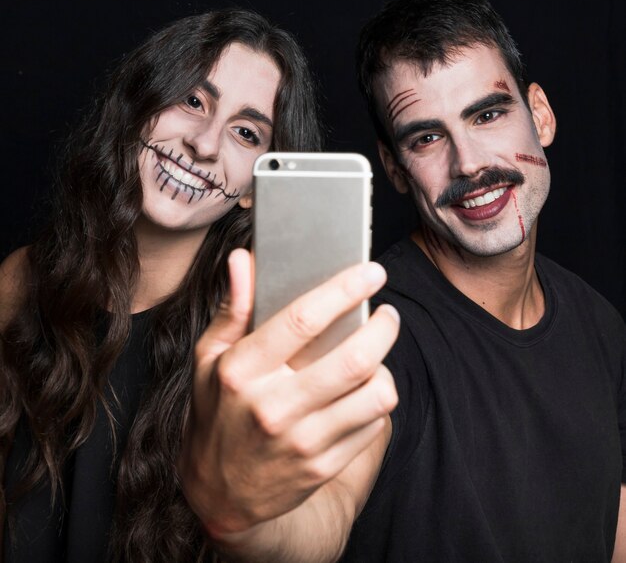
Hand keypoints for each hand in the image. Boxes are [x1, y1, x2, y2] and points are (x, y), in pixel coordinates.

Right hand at [177, 249, 398, 538]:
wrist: (217, 492)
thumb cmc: (216, 412)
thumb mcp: (209, 358)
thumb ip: (233, 307)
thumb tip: (243, 259)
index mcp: (242, 370)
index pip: (302, 319)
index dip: (344, 289)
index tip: (371, 272)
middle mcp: (274, 406)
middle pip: (354, 358)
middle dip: (384, 328)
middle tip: (386, 315)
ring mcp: (302, 441)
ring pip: (376, 394)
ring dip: (386, 367)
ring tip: (374, 355)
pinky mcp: (323, 466)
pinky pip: (374, 425)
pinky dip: (377, 401)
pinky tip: (363, 391)